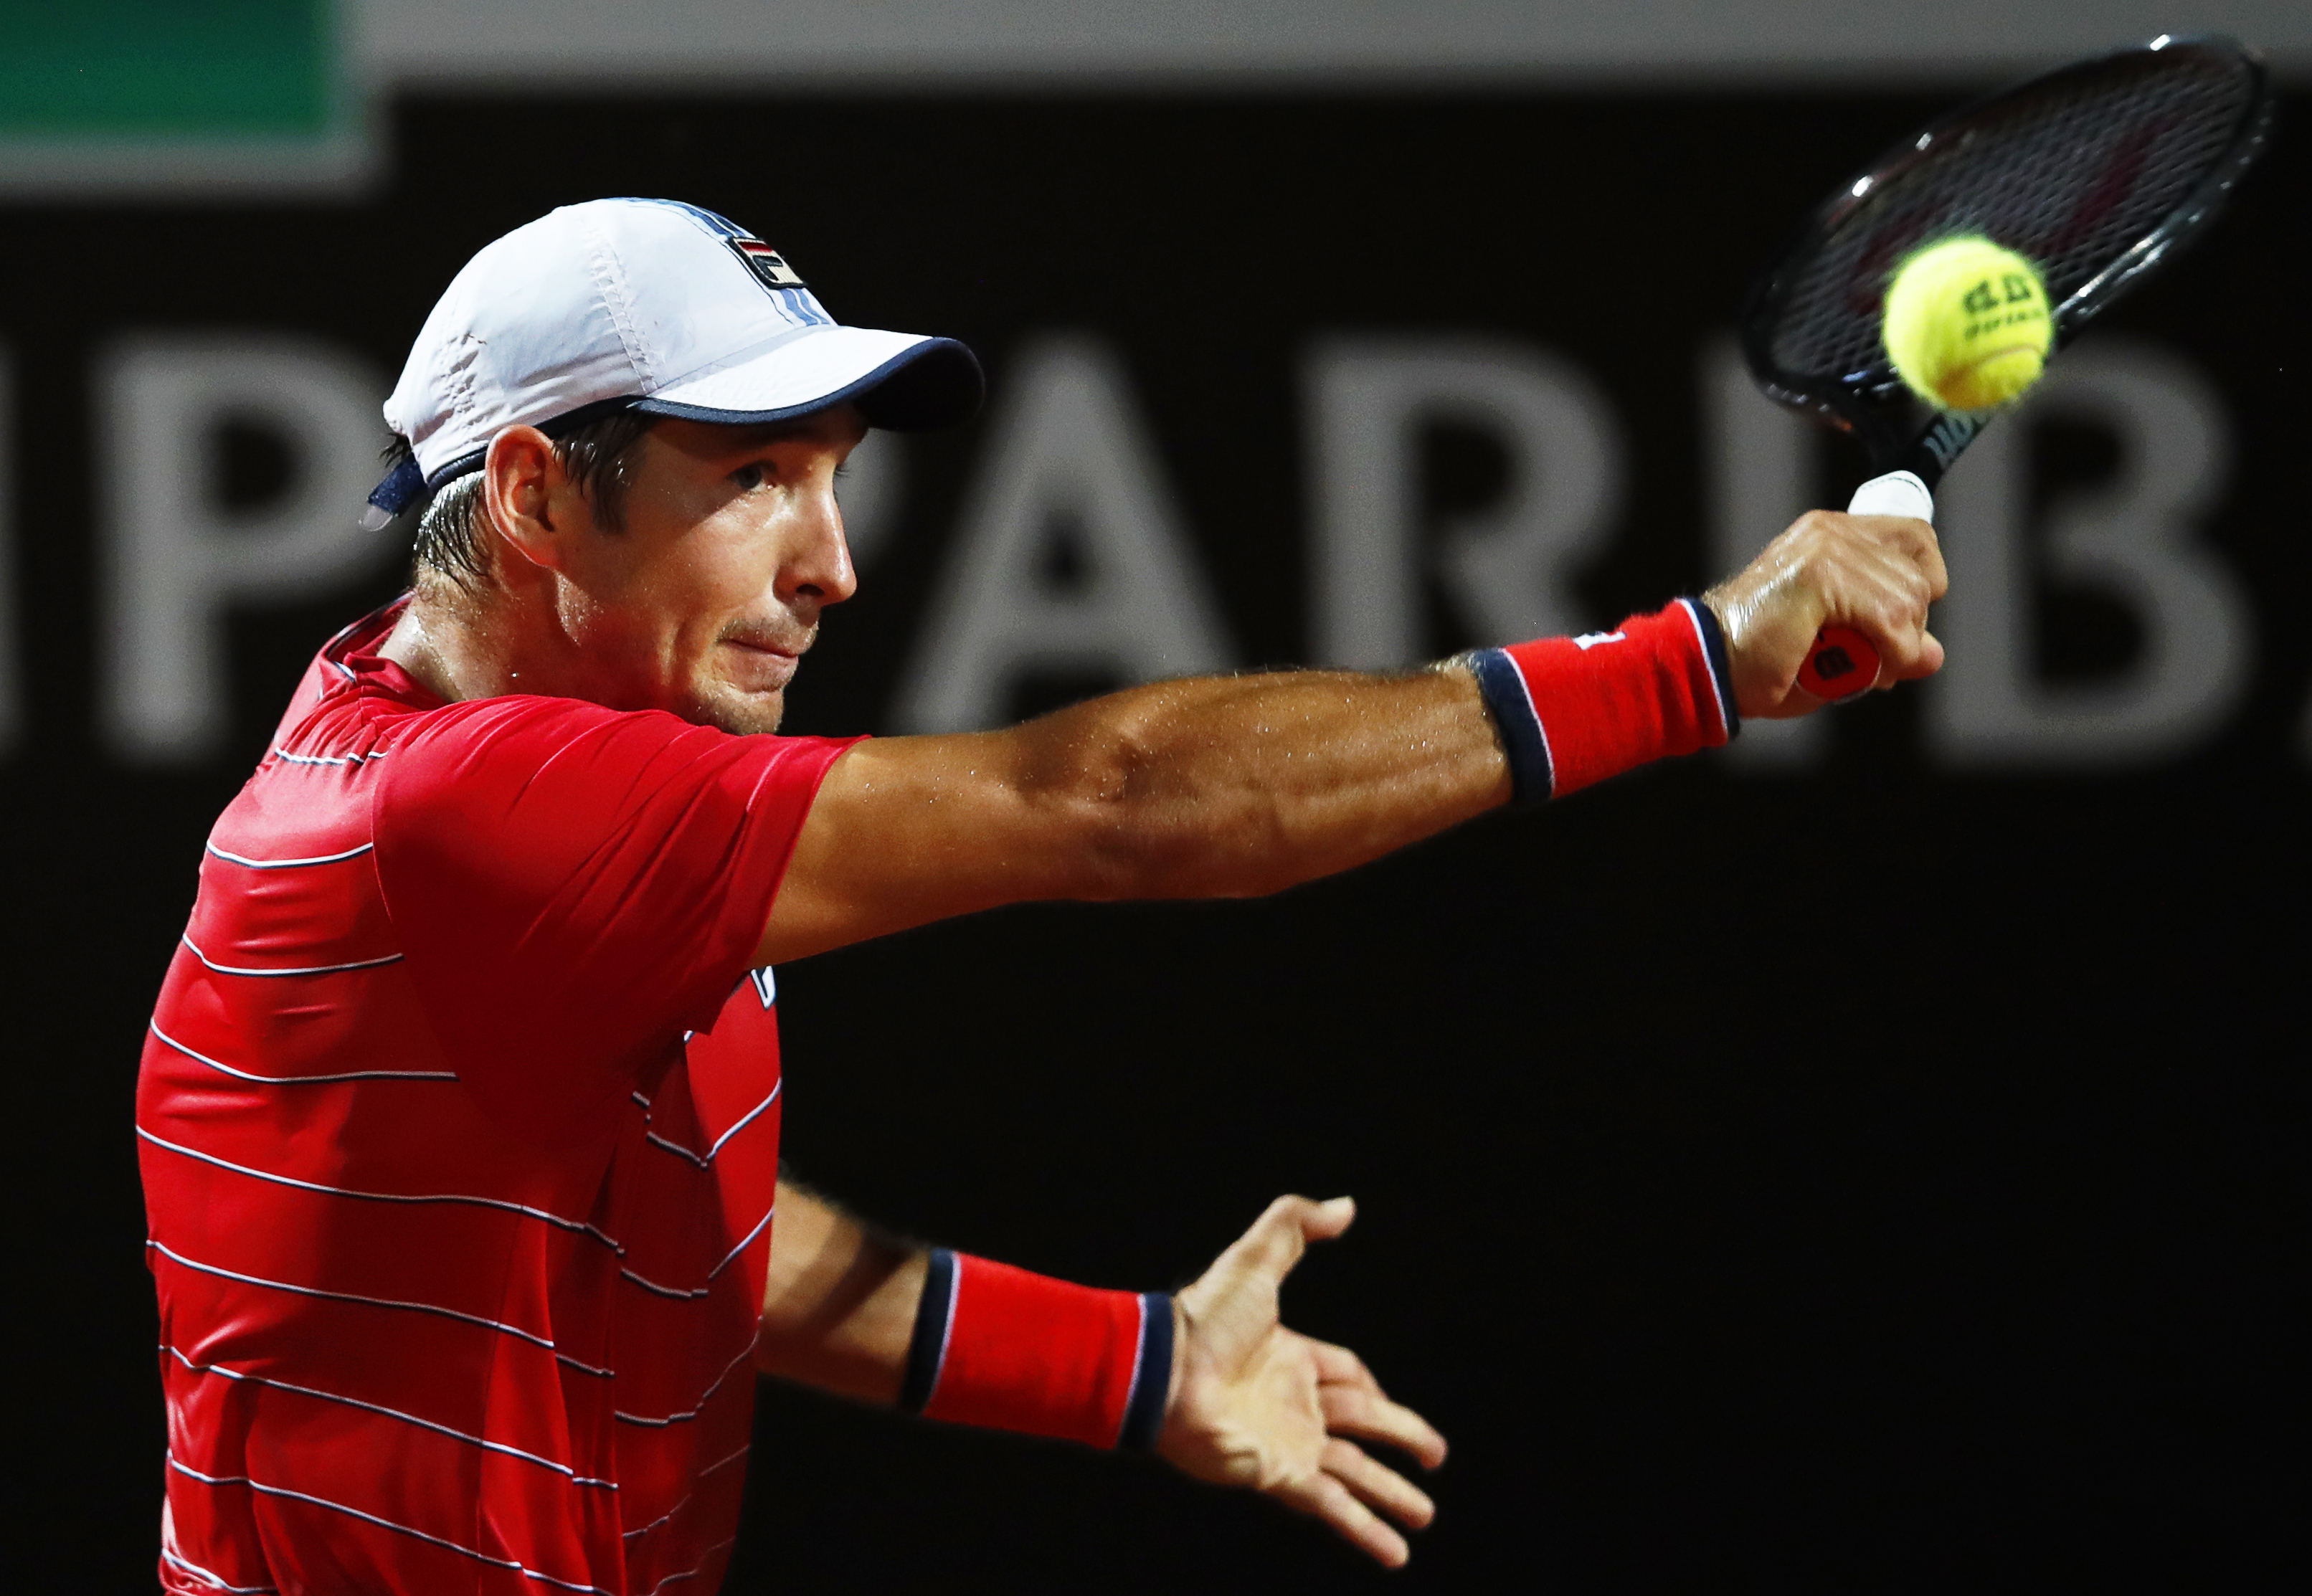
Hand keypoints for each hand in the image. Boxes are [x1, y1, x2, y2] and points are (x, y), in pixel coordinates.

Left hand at [1158, 1195, 1447, 1566]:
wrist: (1164, 1373)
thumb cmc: (1205, 1317)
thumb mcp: (1256, 1260)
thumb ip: (1296, 1225)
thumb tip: (1347, 1205)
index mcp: (1292, 1357)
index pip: (1347, 1376)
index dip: (1372, 1386)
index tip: (1390, 1401)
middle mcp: (1293, 1404)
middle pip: (1363, 1425)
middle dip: (1402, 1441)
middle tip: (1435, 1457)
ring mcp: (1289, 1444)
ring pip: (1356, 1474)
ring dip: (1391, 1496)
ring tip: (1424, 1518)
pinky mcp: (1280, 1476)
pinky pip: (1335, 1507)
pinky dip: (1366, 1531)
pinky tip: (1395, 1553)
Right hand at [1703, 509, 1948, 718]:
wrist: (1705, 667)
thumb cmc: (1760, 664)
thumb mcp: (1836, 649)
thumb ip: (1887, 643)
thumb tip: (1933, 655)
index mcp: (1830, 534)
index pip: (1915, 537)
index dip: (1924, 583)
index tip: (1902, 626)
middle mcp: (1830, 531)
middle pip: (1918, 576)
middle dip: (1909, 630)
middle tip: (1874, 662)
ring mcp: (1825, 549)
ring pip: (1909, 601)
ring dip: (1896, 649)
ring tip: (1857, 668)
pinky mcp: (1820, 576)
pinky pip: (1889, 621)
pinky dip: (1887, 657)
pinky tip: (1859, 672)